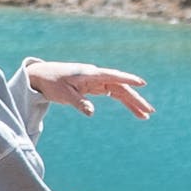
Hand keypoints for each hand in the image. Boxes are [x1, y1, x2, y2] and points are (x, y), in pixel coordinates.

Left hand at [25, 62, 153, 120]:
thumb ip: (78, 102)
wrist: (41, 76)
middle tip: (149, 111)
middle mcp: (96, 76)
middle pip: (120, 87)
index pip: (113, 76)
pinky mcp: (94, 87)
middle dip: (135, 98)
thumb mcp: (63, 94)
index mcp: (90, 74)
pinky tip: (133, 110)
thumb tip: (92, 112)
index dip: (128, 79)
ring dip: (132, 102)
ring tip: (145, 116)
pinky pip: (113, 94)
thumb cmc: (52, 82)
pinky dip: (123, 102)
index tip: (142, 83)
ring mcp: (96, 81)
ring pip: (119, 91)